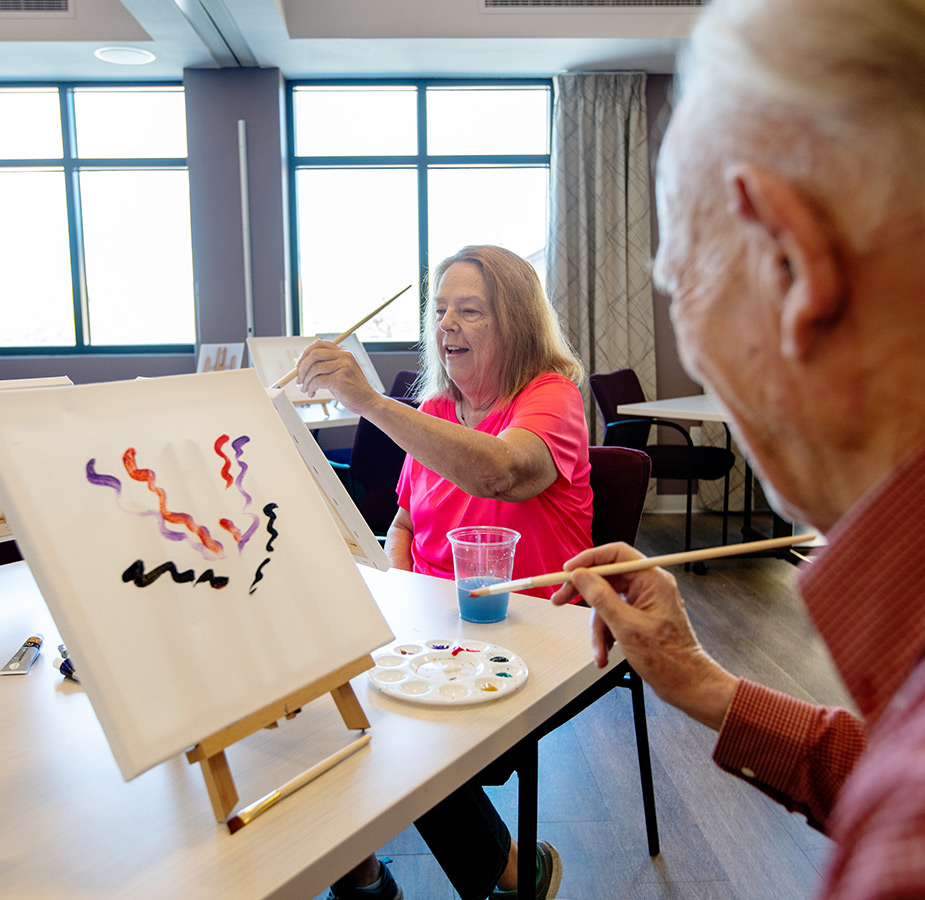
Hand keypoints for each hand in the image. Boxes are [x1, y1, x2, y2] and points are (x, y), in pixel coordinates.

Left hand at [295, 341, 378, 412]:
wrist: (368, 401)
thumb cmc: (353, 389)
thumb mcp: (340, 372)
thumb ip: (326, 366)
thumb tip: (303, 367)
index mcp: (343, 353)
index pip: (319, 344)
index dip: (305, 353)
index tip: (299, 365)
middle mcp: (344, 356)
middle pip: (314, 354)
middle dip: (302, 368)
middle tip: (299, 379)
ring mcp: (343, 366)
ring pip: (314, 369)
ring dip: (306, 381)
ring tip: (306, 389)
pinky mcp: (340, 379)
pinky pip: (318, 381)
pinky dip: (311, 387)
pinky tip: (312, 392)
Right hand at [551, 542, 736, 730]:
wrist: (685, 683)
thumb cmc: (668, 658)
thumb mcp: (626, 626)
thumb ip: (600, 597)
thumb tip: (581, 575)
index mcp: (652, 579)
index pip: (616, 555)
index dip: (588, 559)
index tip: (568, 569)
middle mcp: (649, 585)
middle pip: (607, 577)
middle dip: (584, 594)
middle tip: (561, 600)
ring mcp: (644, 600)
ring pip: (607, 601)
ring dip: (598, 626)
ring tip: (599, 649)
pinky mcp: (640, 615)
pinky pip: (614, 614)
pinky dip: (606, 632)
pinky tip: (605, 651)